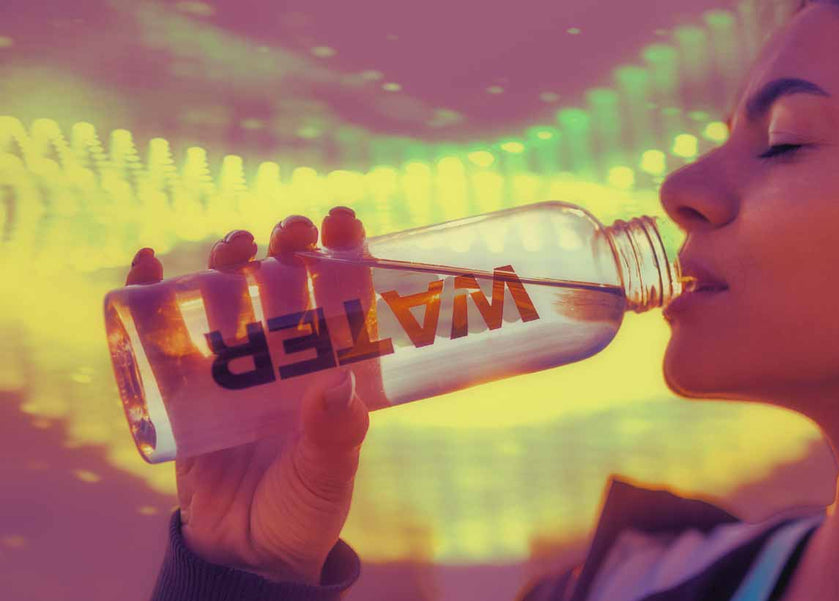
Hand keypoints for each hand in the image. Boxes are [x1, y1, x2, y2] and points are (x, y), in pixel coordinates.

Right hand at [126, 208, 372, 583]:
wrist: (245, 553)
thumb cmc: (302, 510)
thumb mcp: (327, 476)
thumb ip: (335, 436)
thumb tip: (338, 385)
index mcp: (330, 369)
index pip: (342, 299)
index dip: (343, 255)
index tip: (343, 220)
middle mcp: (285, 357)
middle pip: (285, 286)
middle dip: (288, 249)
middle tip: (291, 231)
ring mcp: (232, 367)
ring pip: (229, 298)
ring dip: (229, 262)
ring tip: (236, 245)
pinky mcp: (182, 386)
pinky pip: (162, 335)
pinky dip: (148, 295)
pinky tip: (144, 265)